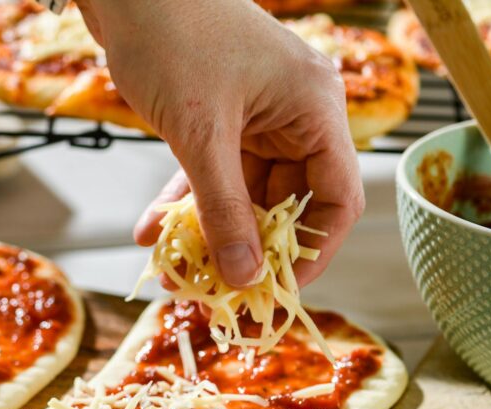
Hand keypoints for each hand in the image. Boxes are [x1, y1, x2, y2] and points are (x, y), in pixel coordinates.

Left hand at [77, 0, 364, 287]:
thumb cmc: (173, 36)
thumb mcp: (200, 133)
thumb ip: (222, 207)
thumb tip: (245, 274)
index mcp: (315, 109)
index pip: (338, 197)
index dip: (313, 251)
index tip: (275, 289)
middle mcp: (294, 115)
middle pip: (287, 202)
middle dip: (248, 249)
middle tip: (215, 290)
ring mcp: (256, 116)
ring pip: (242, 194)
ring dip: (207, 232)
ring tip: (174, 272)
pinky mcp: (218, 117)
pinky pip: (210, 174)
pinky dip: (184, 203)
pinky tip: (151, 231)